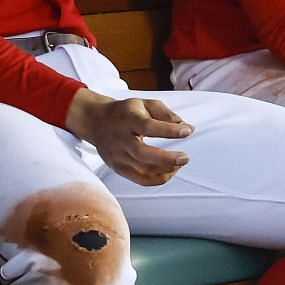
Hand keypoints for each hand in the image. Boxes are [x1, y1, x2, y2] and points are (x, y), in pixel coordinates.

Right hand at [66, 90, 193, 186]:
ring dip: (166, 170)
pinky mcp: (118, 167)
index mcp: (128, 119)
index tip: (187, 131)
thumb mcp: (145, 104)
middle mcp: (121, 139)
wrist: (96, 121)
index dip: (169, 130)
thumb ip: (167, 114)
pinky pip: (140, 180)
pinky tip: (169, 172)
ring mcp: (118, 156)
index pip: (148, 126)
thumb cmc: (126, 112)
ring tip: (179, 164)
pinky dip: (158, 179)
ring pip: (143, 170)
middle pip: (143, 154)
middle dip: (167, 159)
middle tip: (185, 158)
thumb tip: (188, 128)